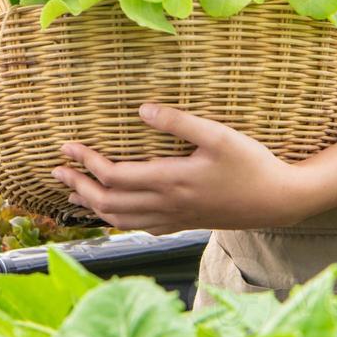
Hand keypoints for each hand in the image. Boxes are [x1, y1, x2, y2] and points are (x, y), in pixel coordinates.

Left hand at [51, 103, 318, 233]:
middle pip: (108, 203)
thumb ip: (180, 122)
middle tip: (57, 169)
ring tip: (73, 192)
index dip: (86, 162)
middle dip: (79, 186)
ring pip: (122, 220)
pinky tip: (116, 212)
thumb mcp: (219, 135)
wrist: (279, 201)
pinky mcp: (184, 222)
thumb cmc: (252, 164)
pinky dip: (119, 219)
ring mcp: (175, 217)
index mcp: (170, 181)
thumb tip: (142, 109)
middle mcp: (167, 204)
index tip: (67, 146)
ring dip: (93, 206)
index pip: (114, 177)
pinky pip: (141, 227)